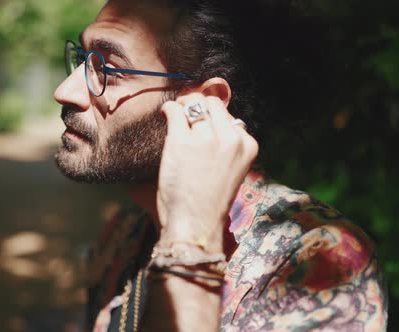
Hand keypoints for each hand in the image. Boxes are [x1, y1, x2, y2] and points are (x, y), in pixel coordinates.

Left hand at [156, 91, 258, 250]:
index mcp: (247, 145)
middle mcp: (230, 138)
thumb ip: (225, 146)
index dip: (212, 116)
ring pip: (194, 104)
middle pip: (212, 104)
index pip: (229, 116)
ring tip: (175, 113)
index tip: (201, 121)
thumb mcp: (230, 170)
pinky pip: (174, 111)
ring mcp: (206, 138)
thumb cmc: (208, 202)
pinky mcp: (181, 141)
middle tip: (185, 111)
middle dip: (197, 104)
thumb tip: (208, 120)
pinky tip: (165, 114)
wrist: (195, 224)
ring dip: (182, 105)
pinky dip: (169, 109)